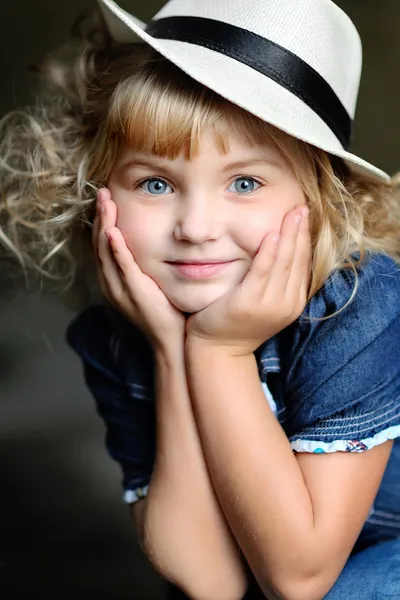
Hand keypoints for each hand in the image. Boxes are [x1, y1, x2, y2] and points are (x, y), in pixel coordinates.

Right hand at [93, 187, 185, 351]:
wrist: (170, 341)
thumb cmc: (165, 311)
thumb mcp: (151, 283)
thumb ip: (146, 264)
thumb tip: (154, 240)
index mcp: (113, 280)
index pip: (102, 245)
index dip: (102, 220)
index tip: (106, 199)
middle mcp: (111, 283)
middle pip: (99, 244)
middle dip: (100, 216)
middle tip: (102, 192)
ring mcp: (120, 289)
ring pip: (106, 252)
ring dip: (104, 225)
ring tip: (105, 202)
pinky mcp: (134, 293)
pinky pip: (122, 267)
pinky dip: (116, 249)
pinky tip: (113, 232)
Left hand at [186, 206, 310, 355]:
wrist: (217, 350)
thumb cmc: (236, 323)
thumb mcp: (263, 302)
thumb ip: (274, 281)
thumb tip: (279, 252)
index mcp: (293, 303)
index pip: (302, 264)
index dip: (304, 238)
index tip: (303, 216)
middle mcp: (287, 304)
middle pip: (297, 260)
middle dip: (300, 231)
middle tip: (302, 207)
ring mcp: (270, 305)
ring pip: (283, 263)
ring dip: (289, 236)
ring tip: (293, 213)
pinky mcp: (249, 303)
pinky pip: (262, 272)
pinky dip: (268, 252)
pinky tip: (272, 234)